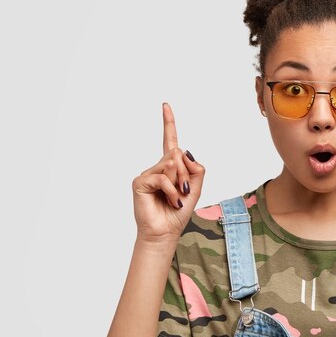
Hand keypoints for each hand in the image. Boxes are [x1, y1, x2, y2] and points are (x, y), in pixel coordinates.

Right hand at [131, 102, 204, 251]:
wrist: (165, 231)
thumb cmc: (178, 212)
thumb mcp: (195, 189)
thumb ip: (196, 168)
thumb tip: (181, 151)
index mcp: (171, 167)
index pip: (170, 140)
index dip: (168, 123)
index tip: (165, 105)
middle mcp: (158, 166)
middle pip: (178, 155)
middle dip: (186, 174)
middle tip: (183, 192)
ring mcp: (148, 173)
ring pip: (172, 164)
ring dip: (180, 184)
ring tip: (175, 199)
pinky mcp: (140, 181)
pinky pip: (162, 177)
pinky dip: (171, 190)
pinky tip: (171, 201)